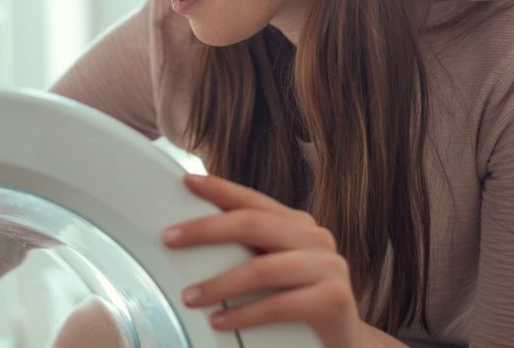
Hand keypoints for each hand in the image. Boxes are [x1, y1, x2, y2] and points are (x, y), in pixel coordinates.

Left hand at [162, 173, 365, 347]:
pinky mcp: (334, 299)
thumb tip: (190, 236)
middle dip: (206, 230)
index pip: (252, 200)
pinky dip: (244, 314)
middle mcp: (314, 237)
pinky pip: (279, 305)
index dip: (219, 188)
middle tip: (169, 238)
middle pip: (253, 223)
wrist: (343, 343)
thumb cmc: (299, 303)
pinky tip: (219, 322)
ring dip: (219, 284)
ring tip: (190, 297)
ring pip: (262, 268)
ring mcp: (328, 266)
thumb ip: (246, 249)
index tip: (186, 181)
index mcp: (296, 224)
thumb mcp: (272, 269)